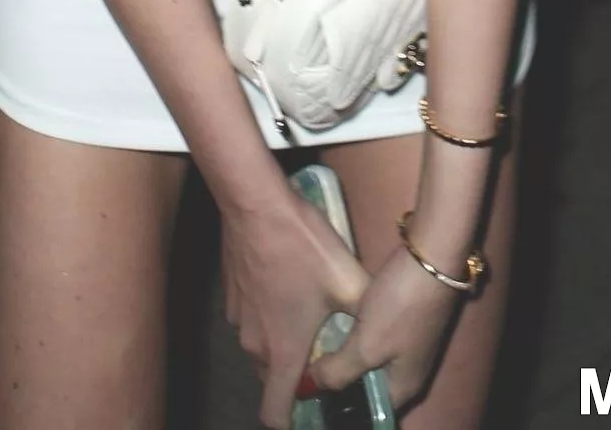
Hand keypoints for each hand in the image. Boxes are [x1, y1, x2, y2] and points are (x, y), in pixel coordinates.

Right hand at [220, 187, 369, 428]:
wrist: (255, 203)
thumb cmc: (302, 247)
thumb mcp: (348, 281)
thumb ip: (365, 316)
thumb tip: (380, 332)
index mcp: (282, 352)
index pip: (274, 415)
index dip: (292, 422)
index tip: (313, 409)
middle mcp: (254, 345)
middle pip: (272, 380)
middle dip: (296, 376)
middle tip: (323, 353)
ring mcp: (237, 320)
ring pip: (262, 348)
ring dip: (282, 343)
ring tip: (309, 316)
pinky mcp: (230, 297)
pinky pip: (252, 321)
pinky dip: (268, 317)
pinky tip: (288, 286)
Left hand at [309, 242, 460, 413]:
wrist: (433, 256)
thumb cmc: (401, 307)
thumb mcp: (367, 345)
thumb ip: (339, 370)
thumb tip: (313, 385)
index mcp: (403, 387)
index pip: (367, 408)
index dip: (339, 401)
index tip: (310, 386)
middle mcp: (408, 371)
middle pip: (367, 382)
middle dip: (340, 373)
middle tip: (309, 362)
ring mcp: (408, 343)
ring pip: (369, 357)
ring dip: (346, 351)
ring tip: (316, 342)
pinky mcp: (404, 319)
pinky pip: (374, 335)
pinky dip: (356, 331)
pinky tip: (336, 319)